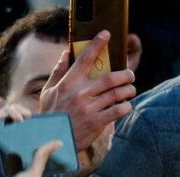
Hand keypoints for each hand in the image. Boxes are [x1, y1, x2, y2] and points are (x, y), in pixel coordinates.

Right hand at [0, 107, 61, 176]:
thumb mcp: (34, 174)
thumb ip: (43, 157)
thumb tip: (58, 142)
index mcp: (17, 150)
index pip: (21, 127)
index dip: (26, 117)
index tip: (34, 116)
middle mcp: (5, 144)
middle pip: (9, 118)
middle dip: (18, 110)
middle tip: (27, 116)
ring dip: (6, 111)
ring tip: (17, 118)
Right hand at [39, 31, 135, 151]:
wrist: (51, 139)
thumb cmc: (51, 114)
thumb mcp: (48, 91)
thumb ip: (58, 71)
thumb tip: (66, 53)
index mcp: (68, 83)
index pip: (84, 59)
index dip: (97, 45)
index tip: (106, 34)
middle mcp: (80, 94)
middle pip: (109, 78)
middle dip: (125, 74)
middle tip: (130, 75)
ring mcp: (89, 109)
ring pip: (116, 94)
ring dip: (128, 90)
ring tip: (131, 90)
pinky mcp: (96, 123)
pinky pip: (117, 112)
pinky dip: (125, 107)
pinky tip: (126, 106)